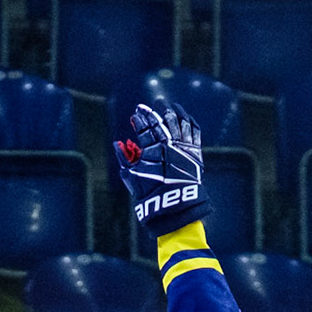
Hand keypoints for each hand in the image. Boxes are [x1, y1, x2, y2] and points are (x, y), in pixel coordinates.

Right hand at [113, 100, 207, 234]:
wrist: (175, 207)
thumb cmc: (150, 194)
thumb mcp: (131, 177)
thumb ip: (124, 158)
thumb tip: (117, 143)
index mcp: (151, 148)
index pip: (144, 127)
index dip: (140, 118)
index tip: (137, 113)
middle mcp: (168, 144)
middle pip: (161, 121)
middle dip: (155, 111)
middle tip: (151, 105)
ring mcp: (183, 147)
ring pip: (179, 122)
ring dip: (174, 112)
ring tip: (170, 106)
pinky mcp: (195, 152)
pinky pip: (194, 131)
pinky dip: (189, 121)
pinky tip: (186, 116)